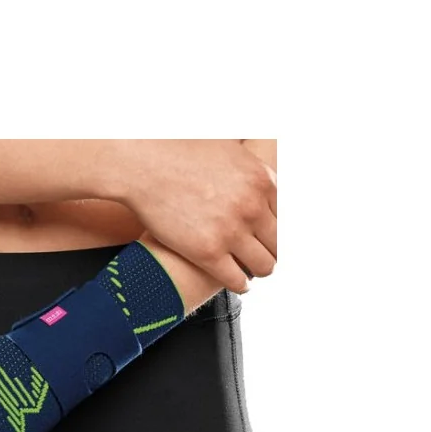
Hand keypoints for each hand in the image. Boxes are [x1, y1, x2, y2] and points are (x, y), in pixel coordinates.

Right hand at [112, 140, 276, 293]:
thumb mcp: (227, 147)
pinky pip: (237, 280)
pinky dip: (240, 284)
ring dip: (258, 270)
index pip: (287, 217)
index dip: (277, 229)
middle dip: (271, 252)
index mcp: (263, 180)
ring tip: (249, 271)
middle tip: (261, 256)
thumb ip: (247, 163)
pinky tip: (237, 283)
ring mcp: (231, 232)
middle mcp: (252, 207)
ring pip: (264, 266)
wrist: (142, 163)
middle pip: (279, 244)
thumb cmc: (177, 149)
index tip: (270, 237)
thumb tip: (254, 159)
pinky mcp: (207, 253)